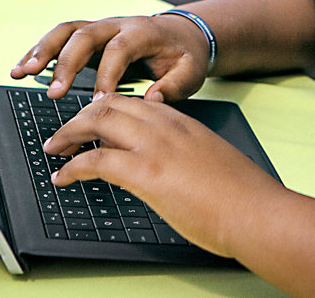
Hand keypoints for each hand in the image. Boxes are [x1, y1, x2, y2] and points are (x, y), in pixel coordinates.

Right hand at [10, 15, 211, 101]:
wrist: (183, 33)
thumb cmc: (185, 55)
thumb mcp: (190, 72)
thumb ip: (173, 86)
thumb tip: (151, 100)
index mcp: (143, 32)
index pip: (119, 49)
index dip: (106, 74)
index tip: (97, 102)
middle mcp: (117, 24)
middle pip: (85, 35)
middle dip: (66, 63)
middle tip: (54, 92)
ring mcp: (101, 27)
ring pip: (66, 31)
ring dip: (42, 51)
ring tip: (23, 72)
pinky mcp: (89, 36)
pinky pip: (59, 38)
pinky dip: (38, 51)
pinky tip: (21, 68)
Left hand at [43, 94, 285, 256]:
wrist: (258, 212)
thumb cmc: (242, 196)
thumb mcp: (210, 162)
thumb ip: (186, 156)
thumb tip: (171, 171)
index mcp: (183, 122)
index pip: (134, 102)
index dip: (106, 109)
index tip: (92, 121)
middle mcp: (166, 126)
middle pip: (109, 104)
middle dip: (79, 117)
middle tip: (64, 135)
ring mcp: (155, 146)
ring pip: (97, 122)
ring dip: (69, 135)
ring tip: (56, 149)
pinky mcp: (146, 172)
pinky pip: (94, 161)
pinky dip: (72, 167)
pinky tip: (64, 177)